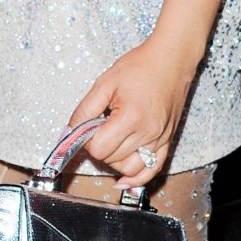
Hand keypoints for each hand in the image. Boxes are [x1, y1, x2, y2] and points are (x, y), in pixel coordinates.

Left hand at [69, 37, 199, 187]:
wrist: (171, 60)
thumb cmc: (139, 67)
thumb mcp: (104, 83)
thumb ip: (84, 110)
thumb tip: (68, 132)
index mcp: (130, 118)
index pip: (99, 149)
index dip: (88, 141)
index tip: (90, 127)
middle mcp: (148, 133)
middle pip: (112, 160)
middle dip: (100, 148)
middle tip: (100, 129)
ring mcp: (160, 139)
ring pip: (129, 169)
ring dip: (115, 161)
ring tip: (113, 142)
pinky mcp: (168, 141)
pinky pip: (153, 170)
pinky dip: (137, 179)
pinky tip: (124, 181)